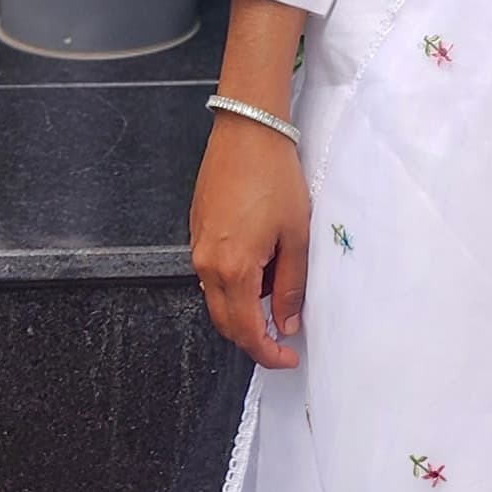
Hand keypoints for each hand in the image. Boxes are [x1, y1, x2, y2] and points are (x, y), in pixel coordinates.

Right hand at [191, 111, 309, 369]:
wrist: (247, 133)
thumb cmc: (276, 179)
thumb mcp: (295, 236)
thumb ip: (290, 287)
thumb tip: (286, 325)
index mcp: (232, 269)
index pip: (245, 331)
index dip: (266, 353)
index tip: (287, 358)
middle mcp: (206, 264)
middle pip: (224, 321)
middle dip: (252, 337)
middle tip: (283, 338)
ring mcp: (197, 247)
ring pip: (216, 299)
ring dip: (243, 310)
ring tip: (277, 295)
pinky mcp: (196, 231)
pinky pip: (211, 274)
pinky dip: (233, 285)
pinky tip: (259, 269)